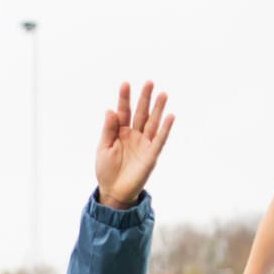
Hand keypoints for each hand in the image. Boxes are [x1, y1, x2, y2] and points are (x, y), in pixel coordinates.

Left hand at [96, 82, 173, 208]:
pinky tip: (170, 116)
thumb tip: (110, 110)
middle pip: (141, 113)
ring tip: (163, 94)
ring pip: (152, 123)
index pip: (123, 111)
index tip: (125, 84)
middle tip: (149, 82)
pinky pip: (159, 140)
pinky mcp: (151, 155)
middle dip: (144, 98)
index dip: (124, 98)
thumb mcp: (103, 148)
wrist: (113, 191)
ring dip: (158, 109)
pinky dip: (165, 129)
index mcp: (120, 131)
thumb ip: (108, 130)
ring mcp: (144, 144)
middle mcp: (134, 134)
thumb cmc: (106, 170)